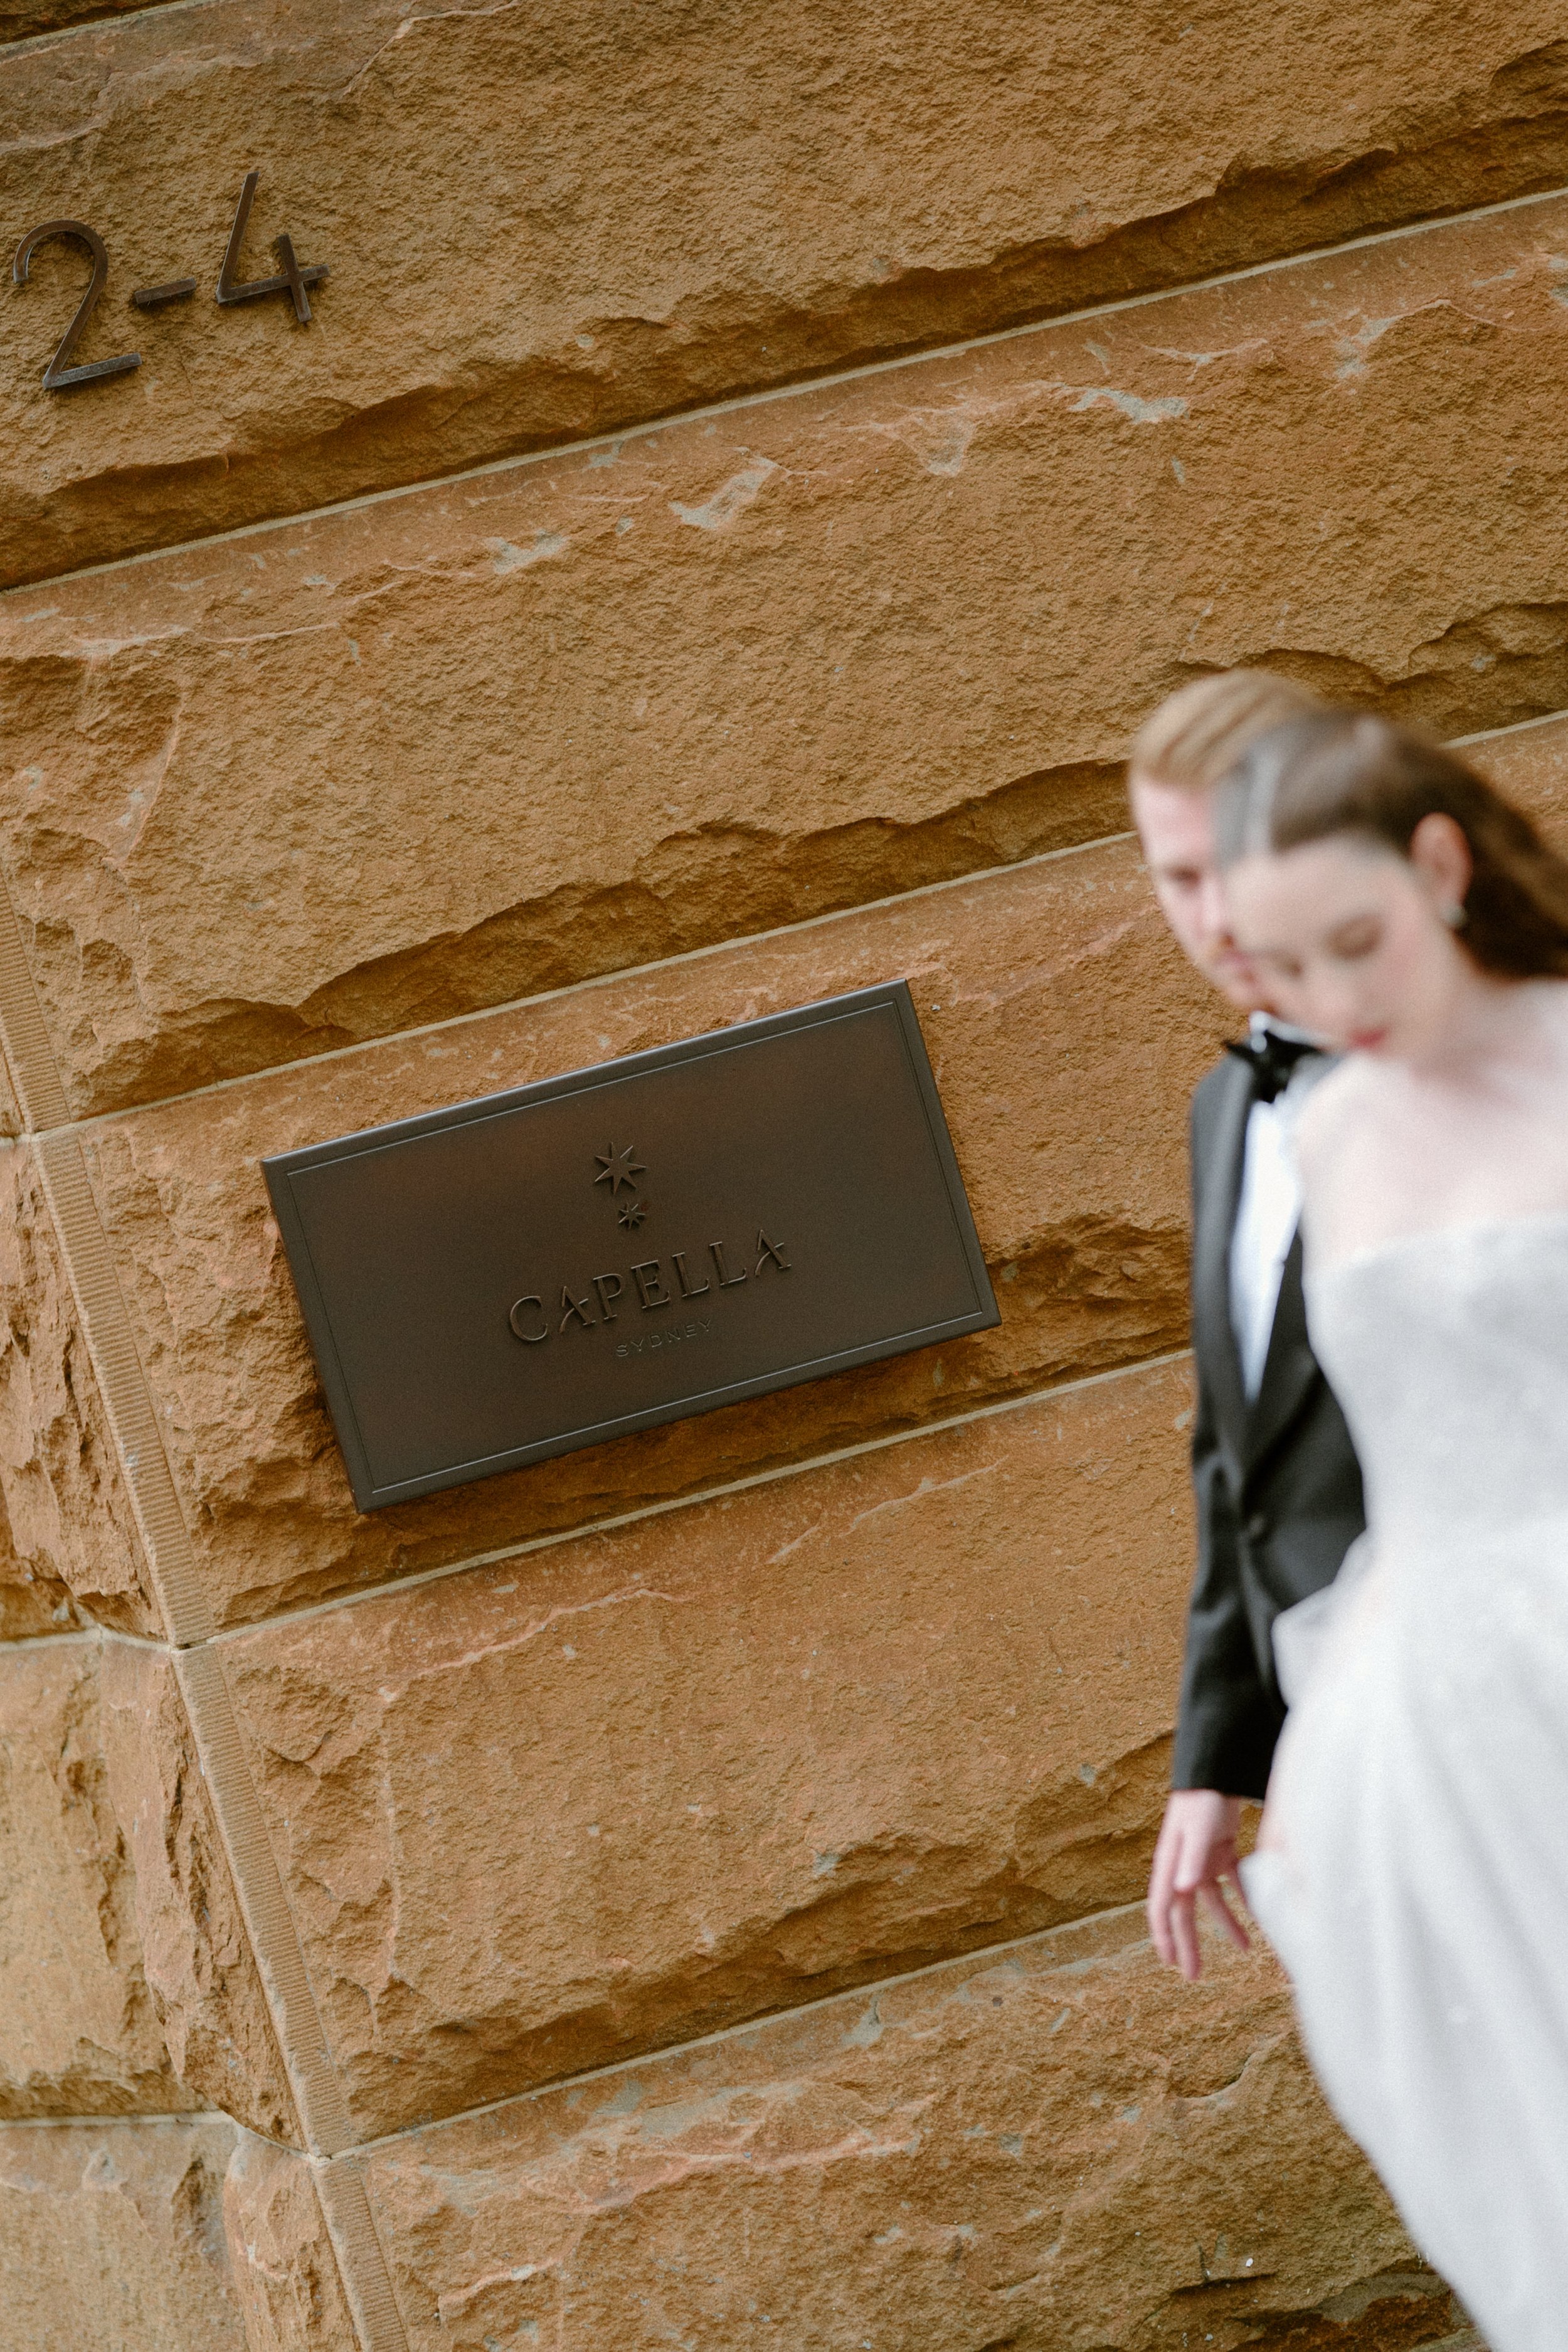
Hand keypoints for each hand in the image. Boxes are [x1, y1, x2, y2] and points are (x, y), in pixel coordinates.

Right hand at [1147, 1789, 1251, 1980]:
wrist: (1216, 1769)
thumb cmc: (1202, 1798)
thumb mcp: (1197, 1829)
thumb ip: (1191, 1859)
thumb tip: (1183, 1891)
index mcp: (1170, 1864)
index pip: (1162, 1908)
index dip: (1164, 1936)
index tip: (1170, 1963)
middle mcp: (1183, 1866)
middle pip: (1184, 1913)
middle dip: (1189, 1943)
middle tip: (1194, 1976)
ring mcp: (1201, 1860)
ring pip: (1211, 1902)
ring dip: (1225, 1925)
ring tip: (1244, 1948)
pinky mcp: (1220, 1851)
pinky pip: (1231, 1884)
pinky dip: (1242, 1900)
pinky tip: (1257, 1915)